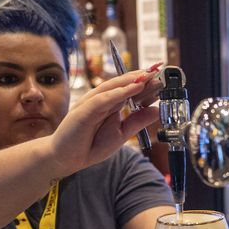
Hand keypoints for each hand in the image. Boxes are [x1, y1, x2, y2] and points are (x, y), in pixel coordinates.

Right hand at [48, 64, 163, 175]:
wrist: (66, 159)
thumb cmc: (89, 146)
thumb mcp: (121, 134)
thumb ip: (136, 121)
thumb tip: (156, 110)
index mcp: (110, 105)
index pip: (129, 89)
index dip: (145, 82)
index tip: (162, 76)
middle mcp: (100, 100)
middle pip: (122, 84)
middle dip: (140, 76)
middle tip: (158, 69)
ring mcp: (90, 104)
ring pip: (112, 87)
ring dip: (130, 80)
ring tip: (147, 75)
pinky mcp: (83, 112)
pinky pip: (102, 99)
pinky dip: (117, 93)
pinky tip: (131, 88)